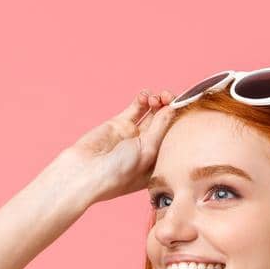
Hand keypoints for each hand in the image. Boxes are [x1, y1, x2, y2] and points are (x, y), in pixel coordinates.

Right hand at [60, 89, 179, 205]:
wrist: (85, 173)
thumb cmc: (119, 172)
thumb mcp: (147, 151)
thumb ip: (160, 128)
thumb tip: (173, 108)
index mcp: (158, 160)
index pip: (175, 135)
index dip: (179, 118)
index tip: (183, 105)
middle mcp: (147, 147)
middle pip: (165, 121)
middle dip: (169, 107)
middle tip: (168, 98)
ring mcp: (133, 135)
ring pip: (151, 112)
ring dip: (156, 101)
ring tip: (155, 98)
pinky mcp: (119, 124)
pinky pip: (135, 109)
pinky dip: (142, 99)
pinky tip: (145, 95)